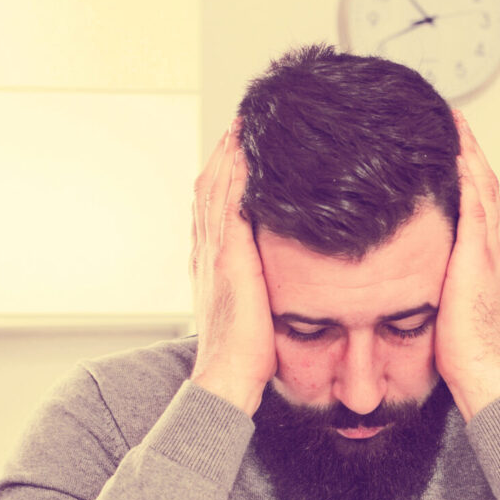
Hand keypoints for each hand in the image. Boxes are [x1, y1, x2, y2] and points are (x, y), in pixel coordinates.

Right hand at [188, 123, 275, 414]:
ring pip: (217, 188)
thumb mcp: (259, 314)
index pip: (216, 206)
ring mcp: (214, 254)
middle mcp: (208, 253)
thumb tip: (290, 279)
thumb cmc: (248, 359)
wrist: (227, 381)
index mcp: (214, 265)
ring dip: (230, 152)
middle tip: (243, 118)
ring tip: (246, 120)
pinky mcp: (228, 259)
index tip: (241, 145)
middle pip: (212, 187)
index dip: (226, 173)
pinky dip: (235, 175)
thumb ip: (266, 290)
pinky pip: (229, 205)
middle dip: (226, 151)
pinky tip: (248, 151)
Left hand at [434, 112, 499, 420]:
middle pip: (487, 186)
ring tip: (455, 124)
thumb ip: (440, 281)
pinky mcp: (480, 256)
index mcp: (492, 260)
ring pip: (484, 187)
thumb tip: (414, 272)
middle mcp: (497, 249)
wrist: (482, 370)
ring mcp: (492, 250)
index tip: (454, 148)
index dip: (470, 172)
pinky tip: (456, 153)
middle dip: (472, 152)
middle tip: (455, 120)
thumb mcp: (449, 306)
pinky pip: (477, 204)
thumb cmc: (463, 350)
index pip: (482, 204)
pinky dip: (469, 175)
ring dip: (470, 153)